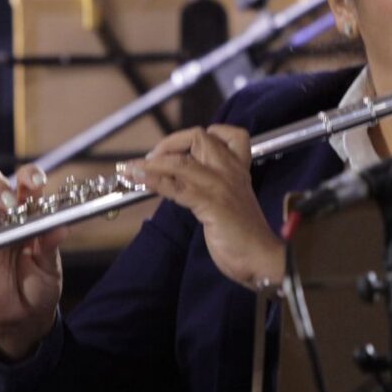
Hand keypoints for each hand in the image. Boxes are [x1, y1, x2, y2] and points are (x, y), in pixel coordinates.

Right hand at [0, 164, 65, 360]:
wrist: (26, 316)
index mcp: (31, 214)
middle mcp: (7, 219)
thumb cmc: (41, 284)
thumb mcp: (50, 265)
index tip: (36, 182)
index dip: (29, 177)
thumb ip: (50, 246)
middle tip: (10, 203)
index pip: (27, 185)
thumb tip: (60, 228)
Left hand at [123, 125, 283, 288]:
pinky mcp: (211, 204)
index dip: (200, 135)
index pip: (227, 134)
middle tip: (152, 159)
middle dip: (169, 143)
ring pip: (181, 162)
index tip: (179, 148)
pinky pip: (176, 187)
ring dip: (150, 164)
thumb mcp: (230, 201)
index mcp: (238, 168)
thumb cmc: (244, 235)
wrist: (260, 257)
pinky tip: (139, 181)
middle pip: (198, 137)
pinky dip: (154, 181)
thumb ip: (212, 185)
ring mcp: (220, 186)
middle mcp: (231, 170)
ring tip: (131, 169)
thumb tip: (180, 178)